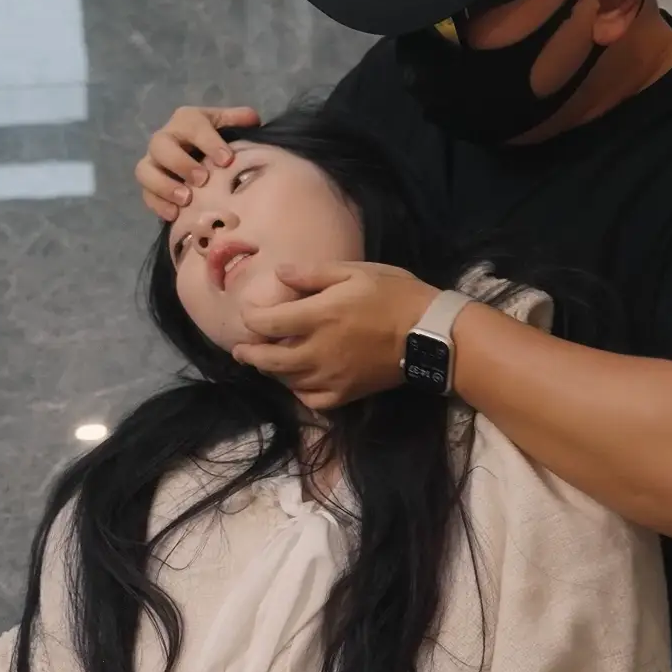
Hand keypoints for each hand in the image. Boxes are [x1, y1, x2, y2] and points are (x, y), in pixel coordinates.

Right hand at [134, 105, 261, 220]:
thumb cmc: (216, 140)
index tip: (226, 160)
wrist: (201, 156)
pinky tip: (175, 215)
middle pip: (160, 145)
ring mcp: (153, 162)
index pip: (193, 126)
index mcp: (186, 120)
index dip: (209, 142)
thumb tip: (252, 120)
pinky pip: (146, 194)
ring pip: (145, 170)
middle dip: (180, 163)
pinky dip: (158, 205)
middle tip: (202, 180)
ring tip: (186, 199)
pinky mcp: (149, 185)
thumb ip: (238, 120)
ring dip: (164, 185)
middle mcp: (164, 138)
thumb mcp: (226, 126)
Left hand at [232, 262, 441, 411]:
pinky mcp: (346, 393)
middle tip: (241, 349)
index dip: (250, 318)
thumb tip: (280, 274)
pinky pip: (311, 400)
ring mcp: (331, 377)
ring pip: (287, 381)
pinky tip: (298, 382)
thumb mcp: (355, 271)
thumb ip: (313, 274)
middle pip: (268, 360)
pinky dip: (299, 392)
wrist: (430, 334)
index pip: (267, 323)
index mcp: (318, 316)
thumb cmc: (394, 295)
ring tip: (268, 361)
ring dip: (272, 371)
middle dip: (249, 354)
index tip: (248, 314)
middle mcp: (317, 351)